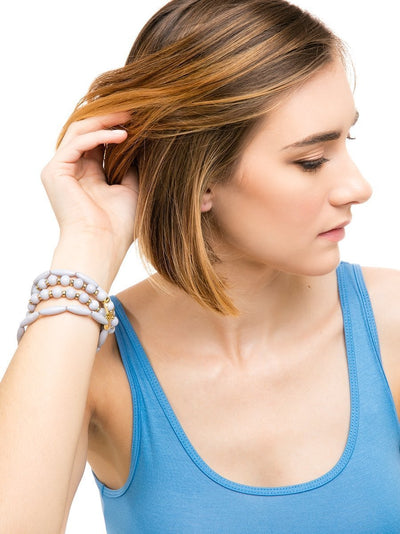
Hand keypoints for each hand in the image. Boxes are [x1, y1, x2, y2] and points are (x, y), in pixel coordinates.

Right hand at [41, 112, 137, 263]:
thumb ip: (130, 164)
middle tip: (136, 110)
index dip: (117, 128)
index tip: (141, 120)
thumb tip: (141, 141)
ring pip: (80, 131)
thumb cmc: (119, 226)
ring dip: (105, 121)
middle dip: (111, 119)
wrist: (103, 245)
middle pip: (87, 132)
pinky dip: (100, 135)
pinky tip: (122, 135)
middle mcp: (72, 172)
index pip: (98, 143)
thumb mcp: (131, 188)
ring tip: (131, 117)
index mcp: (88, 177)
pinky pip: (78, 142)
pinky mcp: (55, 171)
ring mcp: (61, 170)